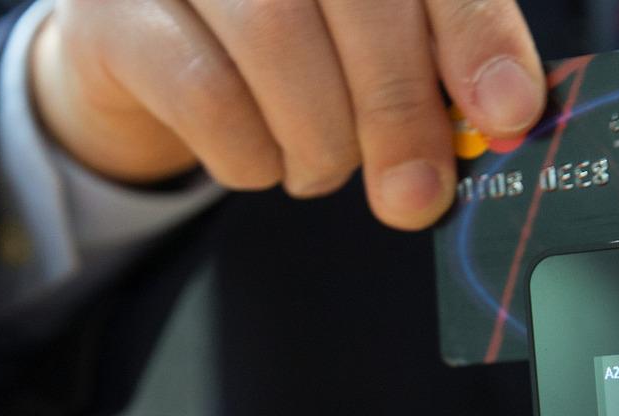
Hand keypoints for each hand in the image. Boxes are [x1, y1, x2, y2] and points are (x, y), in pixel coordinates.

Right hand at [29, 0, 545, 229]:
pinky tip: (262, 163)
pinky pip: (205, 94)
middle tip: (416, 195)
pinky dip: (251, 155)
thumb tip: (504, 118)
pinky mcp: (110, 10)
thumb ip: (435, 62)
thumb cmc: (288, 41)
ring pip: (277, 43)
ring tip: (323, 169)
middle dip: (400, 113)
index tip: (508, 115)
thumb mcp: (371, 41)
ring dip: (320, 141)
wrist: (150, 47)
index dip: (474, 34)